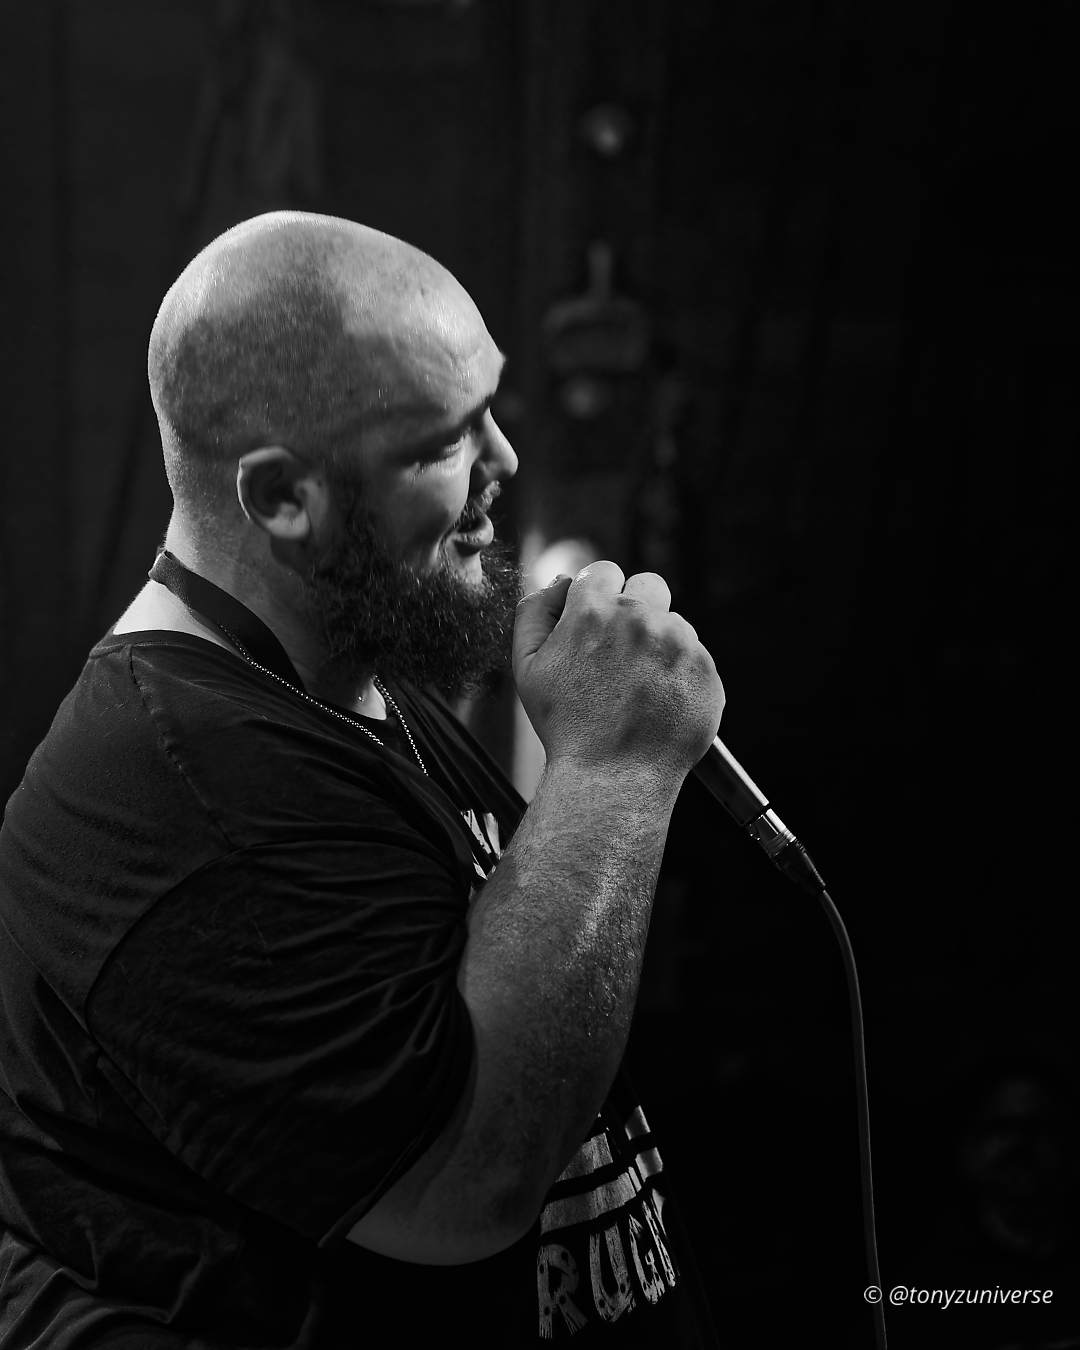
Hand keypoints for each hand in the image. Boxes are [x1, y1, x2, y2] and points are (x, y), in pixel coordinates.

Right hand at [512, 562, 724, 779]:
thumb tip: (560, 582)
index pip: (605, 572)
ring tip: (638, 689)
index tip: (598, 627)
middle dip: (635, 609)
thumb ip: (534, 611)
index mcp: (592, 610)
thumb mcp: (527, 666)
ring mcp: (678, 643)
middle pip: (647, 585)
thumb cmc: (565, 725)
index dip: (599, 597)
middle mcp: (639, 618)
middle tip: (622, 654)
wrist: (612, 776)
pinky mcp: (705, 670)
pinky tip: (659, 703)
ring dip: (659, 645)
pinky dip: (680, 675)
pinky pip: (695, 657)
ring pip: (673, 623)